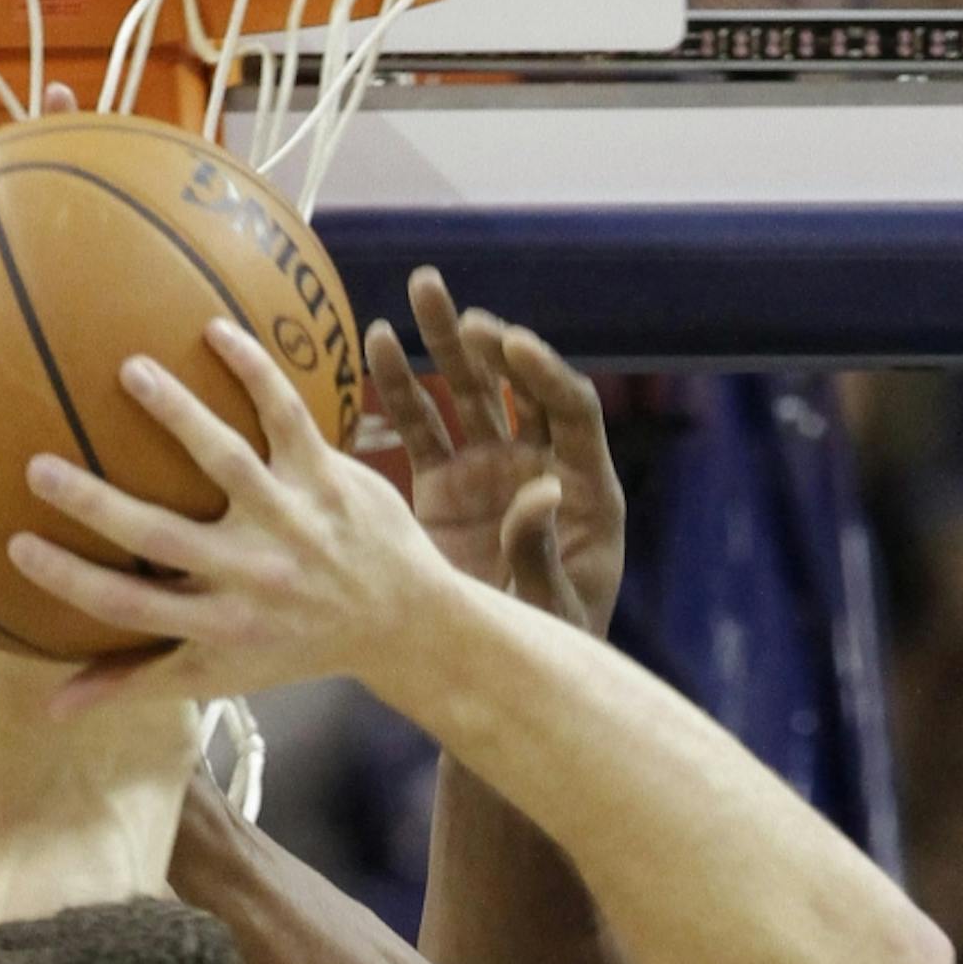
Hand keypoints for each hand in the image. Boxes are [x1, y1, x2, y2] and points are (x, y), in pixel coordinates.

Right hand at [7, 321, 444, 714]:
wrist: (405, 623)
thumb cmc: (295, 647)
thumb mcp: (221, 674)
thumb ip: (137, 683)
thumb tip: (53, 708)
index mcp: (220, 625)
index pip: (131, 607)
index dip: (72, 581)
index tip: (15, 547)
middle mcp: (253, 575)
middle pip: (163, 536)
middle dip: (98, 504)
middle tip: (37, 466)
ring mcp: (292, 522)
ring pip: (226, 461)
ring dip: (177, 415)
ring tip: (129, 371)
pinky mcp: (328, 478)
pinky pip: (287, 415)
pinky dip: (256, 372)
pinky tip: (215, 329)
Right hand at [365, 268, 624, 639]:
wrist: (498, 675)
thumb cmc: (546, 647)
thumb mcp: (551, 609)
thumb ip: (543, 551)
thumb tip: (545, 490)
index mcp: (586, 490)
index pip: (572, 411)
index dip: (544, 375)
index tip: (512, 346)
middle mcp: (538, 467)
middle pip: (519, 388)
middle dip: (492, 347)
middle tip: (460, 314)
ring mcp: (488, 472)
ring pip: (467, 394)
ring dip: (444, 342)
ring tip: (421, 288)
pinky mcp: (444, 486)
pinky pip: (421, 426)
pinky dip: (399, 387)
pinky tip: (376, 341)